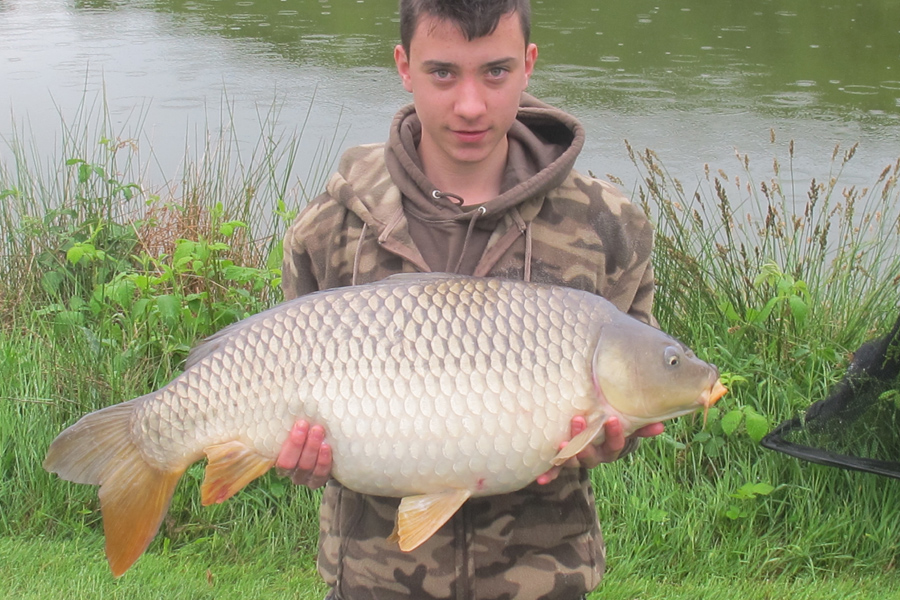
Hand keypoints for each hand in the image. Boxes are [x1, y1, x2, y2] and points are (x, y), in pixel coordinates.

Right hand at [275, 420, 332, 488]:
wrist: (330, 447)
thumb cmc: (307, 430)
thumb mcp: (293, 425)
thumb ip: (287, 418)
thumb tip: (277, 391)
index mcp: (279, 459)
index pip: (279, 457)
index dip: (291, 443)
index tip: (300, 424)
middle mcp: (290, 472)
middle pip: (291, 464)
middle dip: (300, 444)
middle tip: (309, 425)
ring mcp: (305, 478)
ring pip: (306, 468)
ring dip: (312, 449)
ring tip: (319, 432)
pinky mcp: (319, 480)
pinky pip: (320, 475)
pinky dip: (324, 462)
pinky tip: (327, 447)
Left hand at [536, 416, 663, 484]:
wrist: (592, 442)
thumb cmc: (609, 430)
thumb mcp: (624, 428)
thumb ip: (640, 426)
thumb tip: (661, 425)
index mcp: (609, 450)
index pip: (615, 445)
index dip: (615, 434)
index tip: (611, 419)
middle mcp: (594, 458)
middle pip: (591, 454)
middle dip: (585, 440)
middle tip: (578, 420)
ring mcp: (577, 461)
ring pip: (573, 461)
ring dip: (567, 454)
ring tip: (560, 444)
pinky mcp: (561, 464)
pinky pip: (555, 471)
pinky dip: (549, 474)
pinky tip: (540, 478)